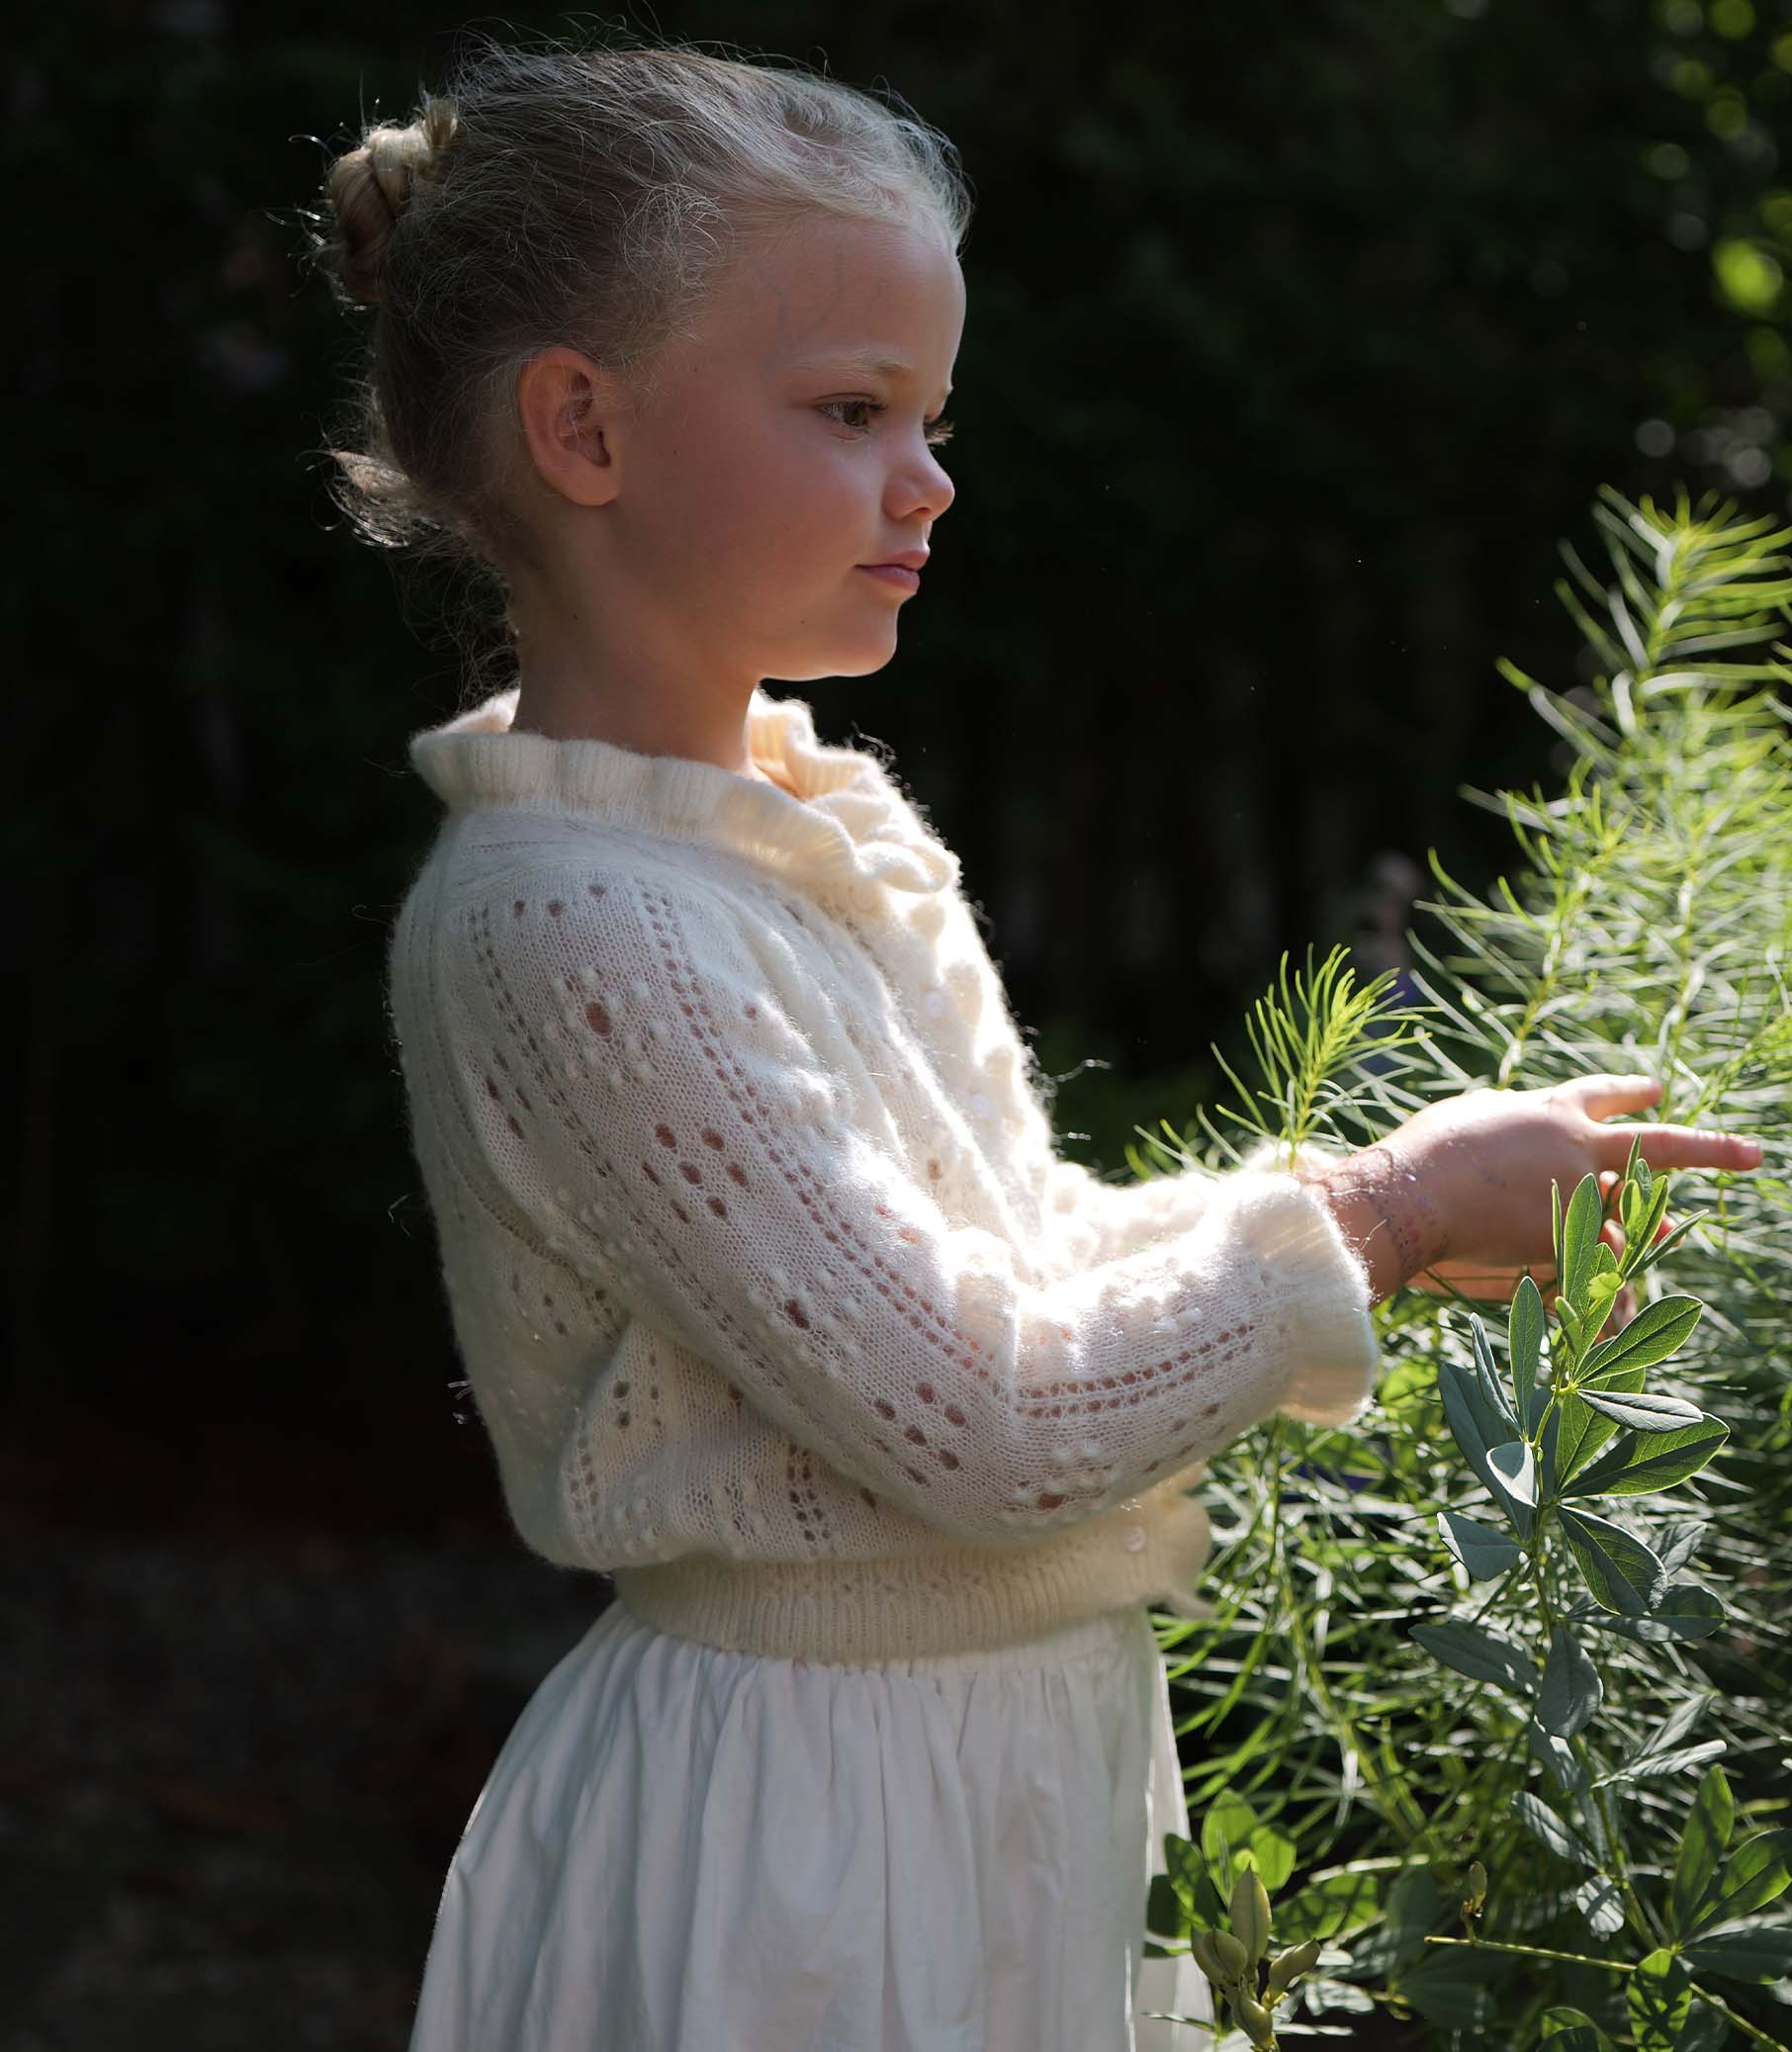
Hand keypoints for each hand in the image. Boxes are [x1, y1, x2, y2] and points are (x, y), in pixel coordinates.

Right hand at [1313, 1075, 1761, 1304]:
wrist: (1412, 1196)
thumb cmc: (1427, 1152)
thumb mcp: (1474, 1118)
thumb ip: (1511, 1120)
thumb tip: (1526, 1127)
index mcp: (1553, 1111)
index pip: (1602, 1094)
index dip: (1630, 1092)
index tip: (1657, 1090)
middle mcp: (1579, 1148)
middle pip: (1659, 1146)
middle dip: (1710, 1148)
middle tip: (1751, 1152)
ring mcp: (1580, 1196)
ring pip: (1628, 1216)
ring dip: (1642, 1228)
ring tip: (1660, 1232)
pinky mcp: (1568, 1242)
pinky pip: (1594, 1268)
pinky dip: (1602, 1288)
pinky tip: (1619, 1306)